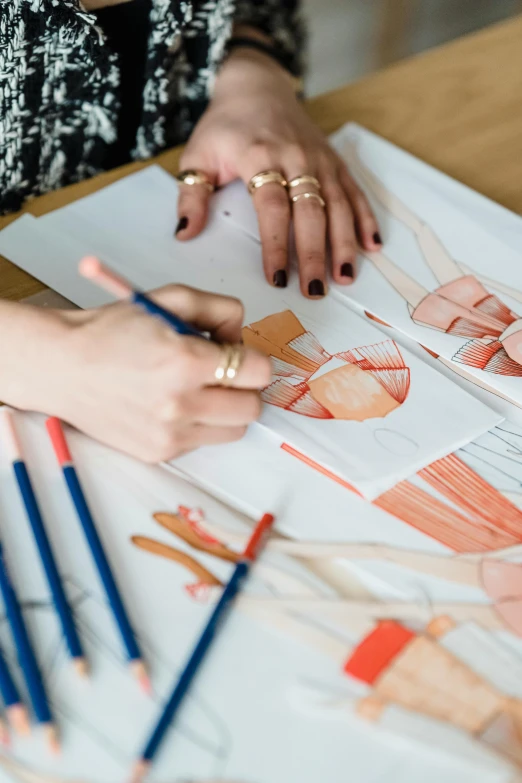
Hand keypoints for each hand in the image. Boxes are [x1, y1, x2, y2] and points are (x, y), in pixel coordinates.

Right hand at [6, 288, 270, 461]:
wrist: (62, 366)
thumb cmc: (112, 331)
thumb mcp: (168, 299)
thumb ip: (220, 310)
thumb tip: (242, 338)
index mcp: (186, 362)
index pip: (258, 372)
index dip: (252, 359)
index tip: (237, 355)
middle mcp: (181, 404)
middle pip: (253, 407)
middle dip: (244, 387)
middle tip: (221, 373)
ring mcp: (170, 434)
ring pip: (235, 430)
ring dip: (226, 410)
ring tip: (198, 390)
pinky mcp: (159, 452)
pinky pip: (203, 442)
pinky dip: (198, 425)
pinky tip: (172, 405)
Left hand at [176, 48, 381, 297]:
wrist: (257, 86)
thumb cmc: (226, 126)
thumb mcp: (198, 155)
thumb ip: (192, 196)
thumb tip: (185, 233)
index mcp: (260, 157)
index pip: (272, 207)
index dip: (276, 245)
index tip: (277, 278)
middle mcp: (296, 158)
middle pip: (310, 212)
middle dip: (313, 254)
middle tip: (315, 290)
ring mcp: (320, 160)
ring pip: (338, 205)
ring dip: (343, 244)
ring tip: (344, 277)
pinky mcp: (335, 162)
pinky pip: (354, 192)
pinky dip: (365, 219)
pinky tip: (371, 247)